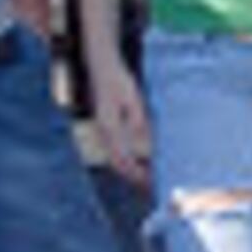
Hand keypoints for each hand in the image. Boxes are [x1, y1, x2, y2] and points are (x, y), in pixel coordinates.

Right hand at [89, 57, 151, 189]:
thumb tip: (146, 146)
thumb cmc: (118, 81)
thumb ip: (139, 123)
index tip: (150, 182)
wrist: (100, 65)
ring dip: (131, 169)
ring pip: (115, 158)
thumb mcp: (134, 100)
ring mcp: (102, 130)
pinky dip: (128, 159)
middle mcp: (102, 131)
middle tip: (151, 186)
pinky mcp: (106, 127)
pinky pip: (115, 149)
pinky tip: (141, 159)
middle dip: (133, 177)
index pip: (121, 159)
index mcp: (109, 126)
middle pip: (117, 163)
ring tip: (148, 177)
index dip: (135, 174)